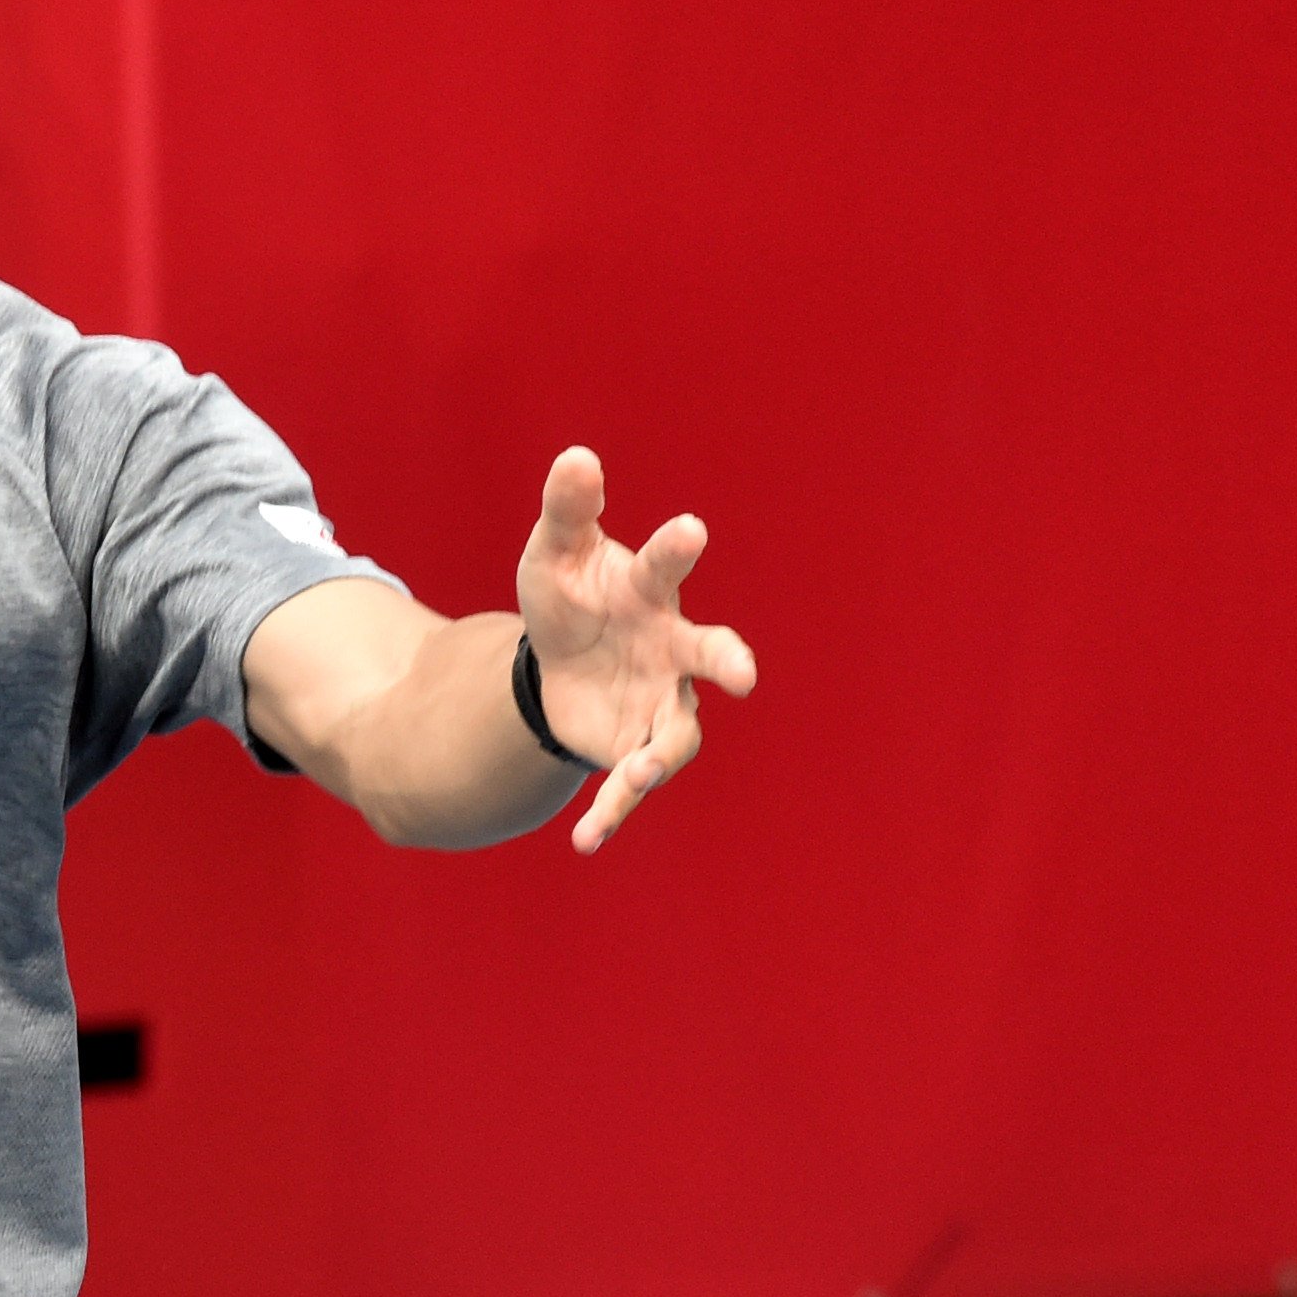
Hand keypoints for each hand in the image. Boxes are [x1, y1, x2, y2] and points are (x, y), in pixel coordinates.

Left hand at [518, 446, 757, 852]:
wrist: (557, 662)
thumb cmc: (570, 595)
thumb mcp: (553, 552)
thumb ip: (568, 509)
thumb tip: (575, 454)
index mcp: (650, 590)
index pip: (667, 562)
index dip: (677, 545)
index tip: (689, 527)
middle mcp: (671, 648)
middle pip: (711, 653)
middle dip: (728, 660)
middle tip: (743, 674)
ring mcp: (662, 701)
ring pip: (676, 734)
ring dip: (656, 757)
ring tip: (632, 776)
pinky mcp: (637, 745)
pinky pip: (630, 785)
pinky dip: (612, 813)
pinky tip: (585, 841)